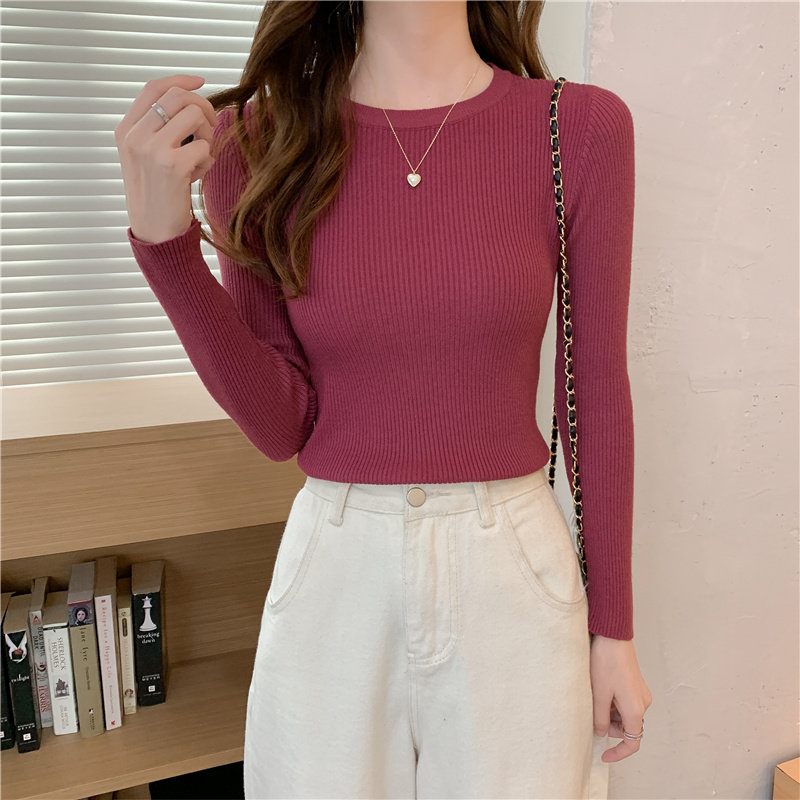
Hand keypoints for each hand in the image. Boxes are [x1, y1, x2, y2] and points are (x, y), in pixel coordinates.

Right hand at [115, 74, 218, 243]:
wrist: (154, 233)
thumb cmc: (157, 195)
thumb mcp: (147, 157)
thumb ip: (159, 129)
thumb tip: (193, 101)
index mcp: (126, 130)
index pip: (153, 88)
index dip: (180, 79)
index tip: (200, 81)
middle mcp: (135, 136)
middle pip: (179, 96)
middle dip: (204, 108)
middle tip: (211, 128)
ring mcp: (152, 149)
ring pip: (195, 116)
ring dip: (208, 136)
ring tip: (200, 158)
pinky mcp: (172, 165)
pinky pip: (204, 147)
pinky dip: (207, 161)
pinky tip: (196, 177)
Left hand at [590, 634, 652, 761]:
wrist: (612, 636)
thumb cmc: (606, 662)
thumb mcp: (599, 694)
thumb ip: (600, 718)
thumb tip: (601, 732)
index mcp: (635, 709)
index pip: (632, 742)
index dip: (618, 752)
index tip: (604, 755)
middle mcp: (642, 703)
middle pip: (628, 728)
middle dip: (609, 727)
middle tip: (592, 715)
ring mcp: (640, 693)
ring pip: (625, 715)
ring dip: (610, 714)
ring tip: (594, 697)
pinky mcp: (635, 684)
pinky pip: (625, 702)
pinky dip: (613, 703)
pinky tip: (600, 690)